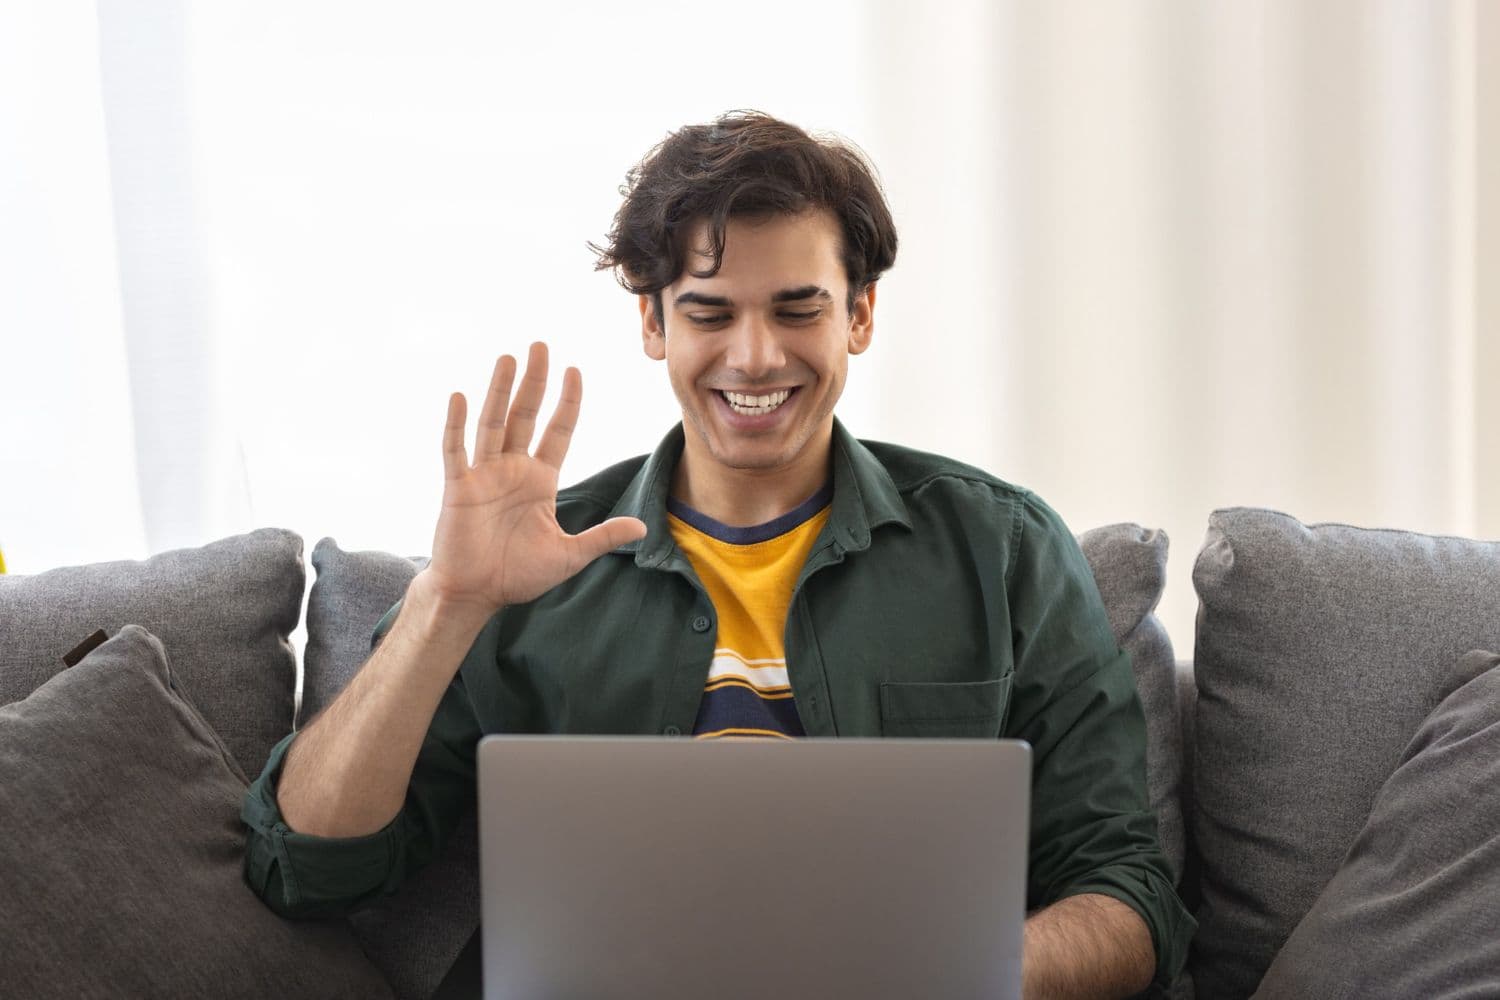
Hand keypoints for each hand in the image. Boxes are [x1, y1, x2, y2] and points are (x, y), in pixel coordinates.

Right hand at [420, 342, 646, 616]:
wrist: (476, 594)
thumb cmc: (517, 574)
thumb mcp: (568, 555)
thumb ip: (601, 537)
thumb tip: (643, 528)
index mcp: (540, 480)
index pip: (558, 431)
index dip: (567, 402)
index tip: (575, 370)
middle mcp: (512, 470)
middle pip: (525, 415)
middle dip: (535, 381)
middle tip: (541, 345)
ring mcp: (483, 475)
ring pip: (493, 423)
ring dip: (499, 390)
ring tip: (508, 358)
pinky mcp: (458, 487)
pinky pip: (456, 450)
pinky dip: (457, 424)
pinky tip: (461, 396)